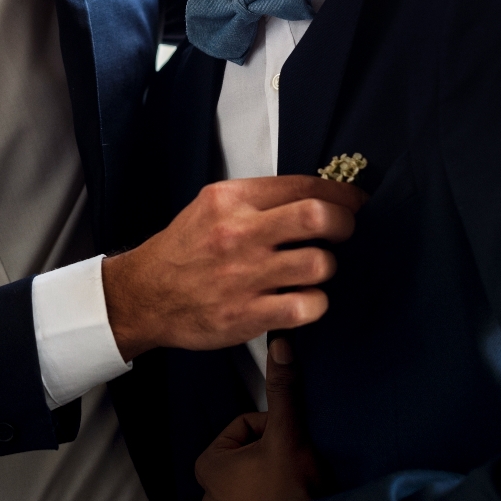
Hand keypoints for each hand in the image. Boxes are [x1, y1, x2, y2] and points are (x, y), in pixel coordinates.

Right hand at [103, 176, 365, 359]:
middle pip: (316, 217)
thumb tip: (316, 194)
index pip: (302, 185)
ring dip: (326, 268)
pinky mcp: (246, 315)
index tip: (355, 202)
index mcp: (231, 200)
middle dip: (344, 224)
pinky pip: (306, 307)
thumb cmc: (184, 250)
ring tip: (313, 271)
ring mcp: (243, 276)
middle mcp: (239, 234)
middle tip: (344, 232)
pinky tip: (303, 300)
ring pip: (319, 264)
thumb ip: (258, 199)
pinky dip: (315, 304)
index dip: (341, 194)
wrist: (145, 294)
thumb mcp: (211, 206)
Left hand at [197, 338, 319, 500]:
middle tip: (292, 461)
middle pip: (249, 451)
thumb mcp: (286, 431)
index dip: (271, 427)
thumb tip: (279, 348)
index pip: (244, 425)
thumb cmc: (290, 493)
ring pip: (257, 477)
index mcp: (209, 465)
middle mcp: (211, 494)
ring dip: (277, 475)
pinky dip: (279, 500)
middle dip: (273, 451)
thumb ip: (282, 388)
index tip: (285, 439)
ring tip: (294, 482)